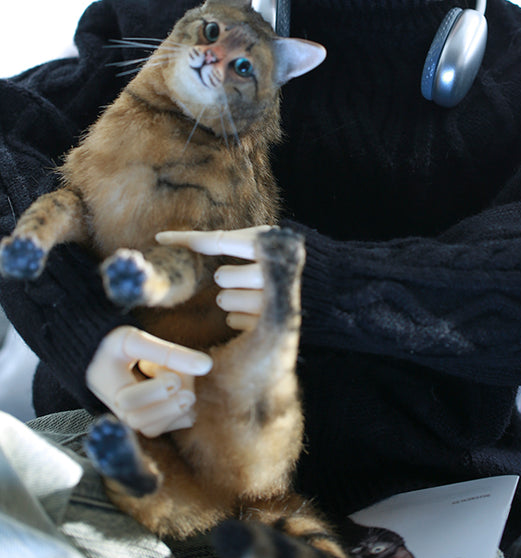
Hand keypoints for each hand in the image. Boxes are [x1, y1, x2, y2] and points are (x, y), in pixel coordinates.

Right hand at [86, 326, 212, 437]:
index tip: (174, 379)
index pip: (129, 401)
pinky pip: (166, 425)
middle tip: (189, 394)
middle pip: (143, 423)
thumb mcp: (135, 340)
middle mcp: (118, 411)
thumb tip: (207, 365)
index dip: (154, 393)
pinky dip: (179, 412)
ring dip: (175, 409)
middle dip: (169, 408)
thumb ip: (168, 351)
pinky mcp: (147, 420)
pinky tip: (182, 389)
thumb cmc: (115, 345)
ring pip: (155, 428)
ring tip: (182, 383)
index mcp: (109, 388)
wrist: (98, 358)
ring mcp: (133, 418)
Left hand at [155, 227, 269, 331]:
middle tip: (239, 282)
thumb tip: (171, 235)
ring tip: (250, 300)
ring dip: (233, 300)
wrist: (325, 295)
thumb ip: (229, 241)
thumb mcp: (261, 248)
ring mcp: (275, 296)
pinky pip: (235, 319)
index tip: (160, 237)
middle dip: (228, 279)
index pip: (217, 240)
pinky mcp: (273, 322)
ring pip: (226, 299)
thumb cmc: (280, 268)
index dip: (186, 239)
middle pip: (223, 276)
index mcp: (269, 240)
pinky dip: (241, 318)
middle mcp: (275, 264)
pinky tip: (256, 316)